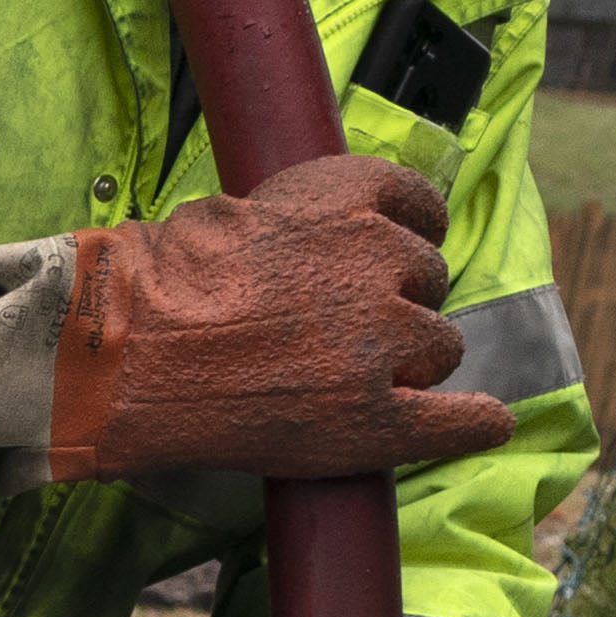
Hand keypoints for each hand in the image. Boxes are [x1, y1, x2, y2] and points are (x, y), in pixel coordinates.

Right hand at [43, 154, 510, 486]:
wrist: (130, 351)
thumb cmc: (160, 282)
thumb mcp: (234, 210)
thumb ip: (300, 219)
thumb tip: (328, 236)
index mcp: (348, 194)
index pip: (418, 203)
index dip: (408, 234)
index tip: (397, 251)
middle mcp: (381, 257)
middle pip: (428, 280)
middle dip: (397, 302)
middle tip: (336, 329)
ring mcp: (385, 339)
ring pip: (441, 346)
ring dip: (410, 361)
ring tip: (345, 377)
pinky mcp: (378, 415)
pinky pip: (458, 420)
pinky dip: (475, 422)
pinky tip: (485, 421)